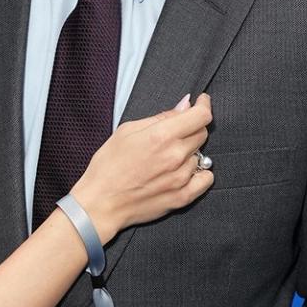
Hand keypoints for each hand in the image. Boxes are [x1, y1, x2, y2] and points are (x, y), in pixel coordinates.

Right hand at [72, 94, 212, 243]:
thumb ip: (160, 117)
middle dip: (192, 128)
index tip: (201, 102)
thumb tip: (184, 106)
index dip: (204, 105)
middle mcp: (175, 155)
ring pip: (201, 155)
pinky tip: (184, 172)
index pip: (201, 115)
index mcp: (161, 135)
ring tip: (167, 159)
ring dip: (189, 152)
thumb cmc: (108, 167)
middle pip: (202, 133)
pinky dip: (200, 173)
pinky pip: (206, 178)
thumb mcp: (126, 131)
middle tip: (174, 134)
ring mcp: (181, 178)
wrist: (100, 203)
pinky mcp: (183, 197)